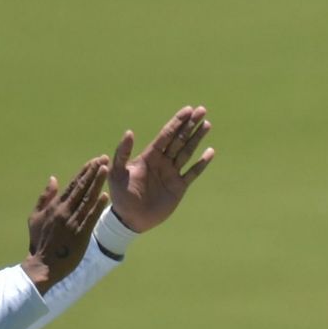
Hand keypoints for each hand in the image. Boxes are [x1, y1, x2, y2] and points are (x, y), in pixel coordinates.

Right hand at [22, 155, 109, 293]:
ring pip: (87, 199)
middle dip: (93, 172)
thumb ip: (45, 197)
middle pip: (81, 188)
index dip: (84, 172)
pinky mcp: (80, 235)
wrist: (42, 265)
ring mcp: (72, 222)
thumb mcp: (35, 216)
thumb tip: (54, 178)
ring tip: (106, 169)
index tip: (94, 161)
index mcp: (55, 206)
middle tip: (104, 158)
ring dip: (97, 183)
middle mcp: (64, 211)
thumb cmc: (39, 241)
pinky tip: (105, 196)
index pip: (72, 185)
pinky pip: (90, 218)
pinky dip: (98, 206)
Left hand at [108, 105, 215, 232]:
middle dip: (190, 124)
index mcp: (149, 156)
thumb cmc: (121, 195)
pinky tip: (210, 152)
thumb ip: (122, 152)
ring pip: (188, 152)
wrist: (130, 219)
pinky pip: (193, 173)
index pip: (166, 135)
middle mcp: (162, 162)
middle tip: (202, 110)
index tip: (188, 110)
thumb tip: (130, 132)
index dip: (177, 122)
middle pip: (180, 139)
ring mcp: (172, 174)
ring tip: (207, 124)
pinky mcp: (179, 187)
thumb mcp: (117, 172)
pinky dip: (202, 163)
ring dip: (197, 138)